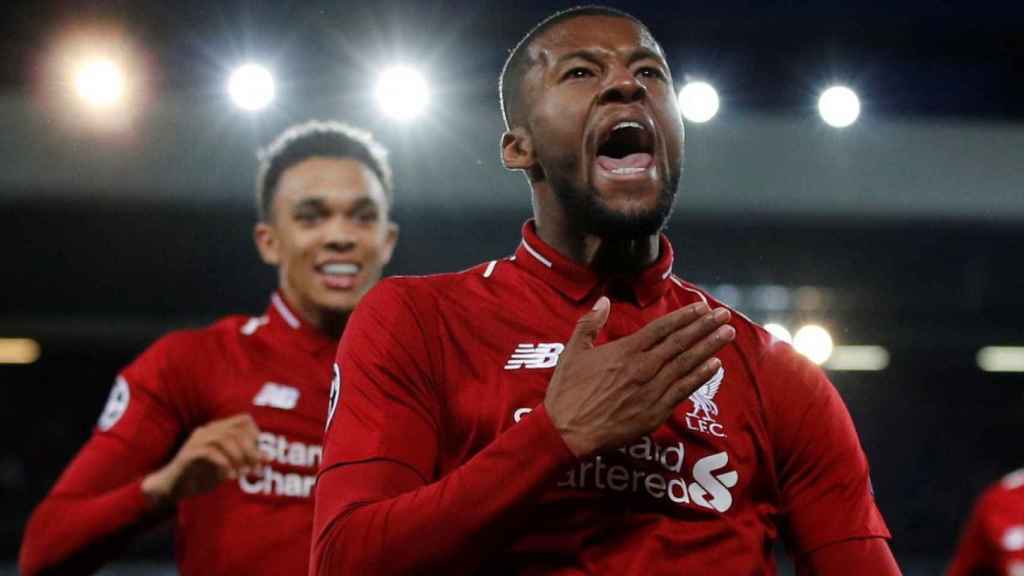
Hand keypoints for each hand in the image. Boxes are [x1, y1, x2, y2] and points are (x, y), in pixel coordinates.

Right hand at [141, 413, 262, 507]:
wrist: (172, 488)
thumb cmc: (202, 476)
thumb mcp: (228, 467)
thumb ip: (245, 460)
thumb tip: (268, 458)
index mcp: (218, 429)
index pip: (244, 420)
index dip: (256, 435)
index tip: (260, 456)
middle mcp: (207, 431)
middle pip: (236, 430)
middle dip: (250, 450)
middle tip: (255, 469)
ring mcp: (196, 441)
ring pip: (223, 439)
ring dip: (238, 457)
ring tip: (243, 474)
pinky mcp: (188, 454)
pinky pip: (209, 452)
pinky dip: (223, 463)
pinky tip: (229, 476)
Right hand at [544, 297, 734, 457]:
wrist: (568, 431)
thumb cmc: (568, 392)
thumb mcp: (573, 352)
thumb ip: (590, 324)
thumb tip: (604, 300)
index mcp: (625, 351)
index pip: (661, 328)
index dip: (683, 316)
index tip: (701, 307)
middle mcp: (643, 367)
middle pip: (680, 343)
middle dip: (704, 327)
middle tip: (724, 315)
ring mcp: (652, 390)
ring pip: (686, 364)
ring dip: (709, 347)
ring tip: (727, 334)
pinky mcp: (655, 412)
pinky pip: (683, 390)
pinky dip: (700, 376)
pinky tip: (714, 365)